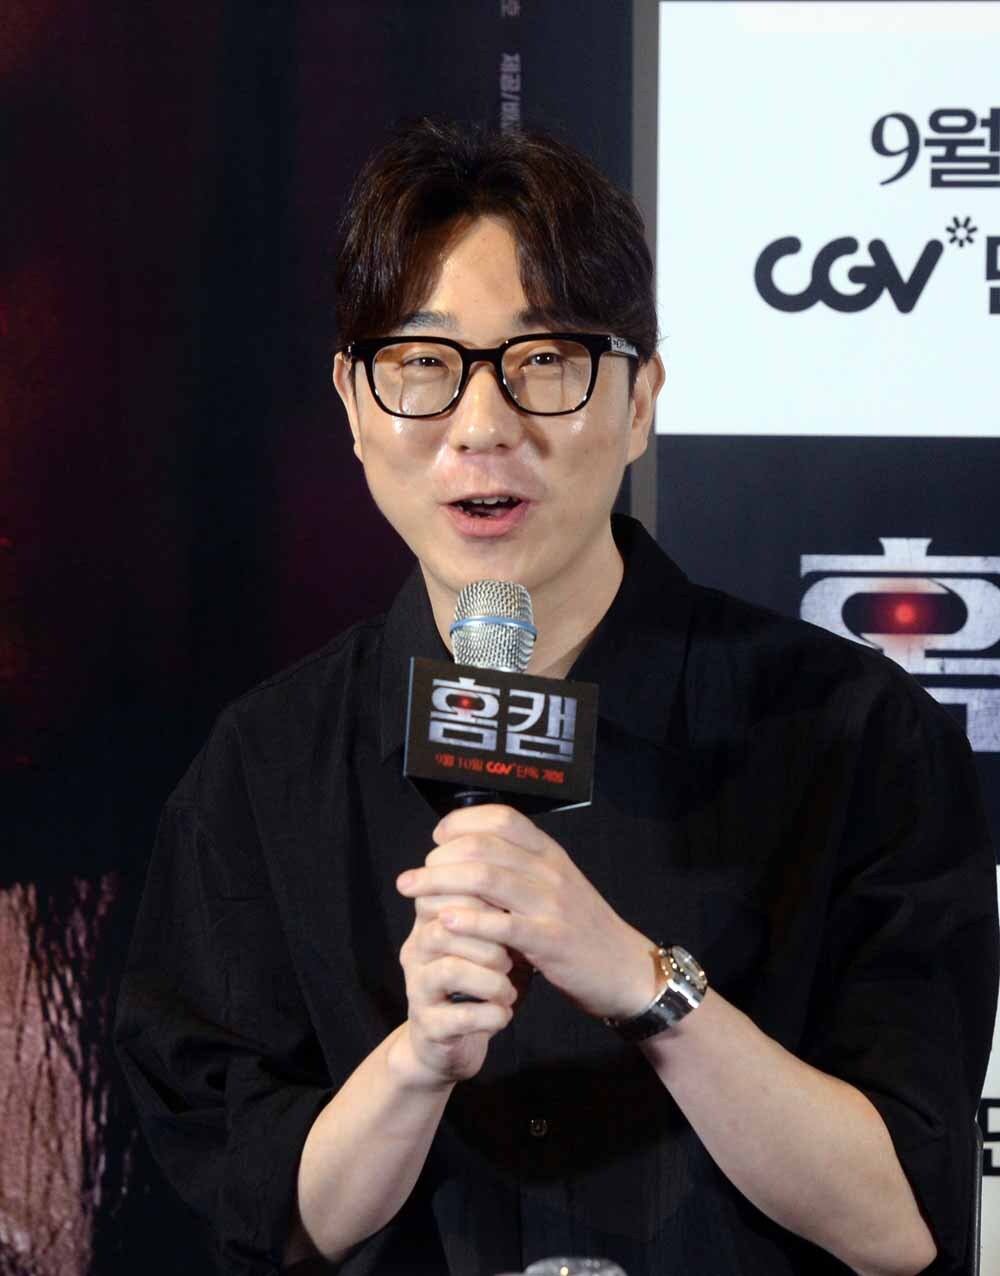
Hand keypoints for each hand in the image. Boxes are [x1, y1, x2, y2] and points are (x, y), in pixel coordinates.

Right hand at [393, 885, 517, 1087]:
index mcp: (429, 923)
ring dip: (491, 979)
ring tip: (508, 989)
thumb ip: (497, 910)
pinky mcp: (429, 1027)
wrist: (451, 1040)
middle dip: (488, 939)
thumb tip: (523, 877)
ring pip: (451, 970)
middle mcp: (417, 951)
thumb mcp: (488, 940)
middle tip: (513, 955)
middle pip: (445, 928)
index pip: (441, 893)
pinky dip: (491, 1015)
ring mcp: (418, 989)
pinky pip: (460, 1017)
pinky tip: (504, 1014)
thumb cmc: (478, 980)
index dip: (478, 898)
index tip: (510, 910)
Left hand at [396, 804, 659, 1020]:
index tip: (437, 839)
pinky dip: (468, 921)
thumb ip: (519, 869)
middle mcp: (550, 870)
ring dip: (440, 883)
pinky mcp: (551, 940)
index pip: (500, 817)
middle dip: (439, 858)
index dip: (461, 822)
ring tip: (412, 892)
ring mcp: (552, 903)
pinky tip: (442, 923)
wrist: (625, 969)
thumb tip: (466, 854)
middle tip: (414, 875)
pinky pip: (502, 925)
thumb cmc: (580, 929)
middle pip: (483, 846)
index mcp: (549, 853)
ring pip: (486, 879)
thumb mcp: (554, 886)